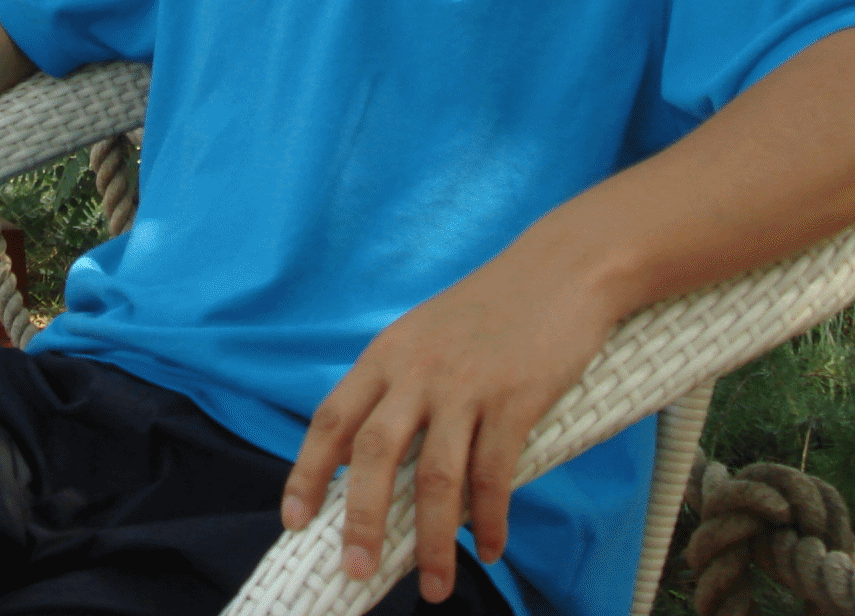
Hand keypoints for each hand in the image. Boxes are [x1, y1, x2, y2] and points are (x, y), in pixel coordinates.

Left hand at [278, 231, 620, 602]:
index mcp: (387, 353)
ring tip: (434, 586)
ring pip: (438, 478)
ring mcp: (466, 383)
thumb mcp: (426, 334)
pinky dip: (491, 520)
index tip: (294, 519)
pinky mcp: (515, 398)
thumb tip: (375, 460)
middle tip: (356, 569)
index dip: (307, 472)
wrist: (560, 269)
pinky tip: (491, 547)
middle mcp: (418, 368)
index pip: (332, 418)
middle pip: (375, 453)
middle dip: (362, 519)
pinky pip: (494, 474)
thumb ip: (399, 385)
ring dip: (434, 541)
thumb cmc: (492, 309)